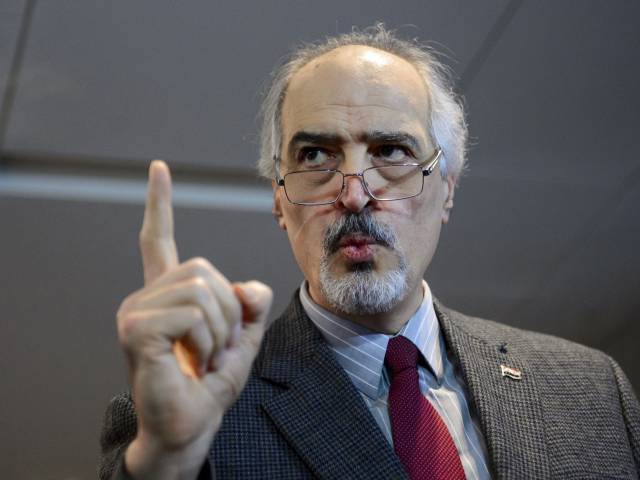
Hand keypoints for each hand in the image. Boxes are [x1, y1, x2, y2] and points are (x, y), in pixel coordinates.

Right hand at [116, 160, 271, 479]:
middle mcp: (145, 295)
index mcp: (168, 294)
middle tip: (216, 348)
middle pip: (205, 269)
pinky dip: (208, 341)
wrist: (190, 426)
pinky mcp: (135, 328)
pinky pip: (194, 313)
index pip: (158, 239)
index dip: (160, 203)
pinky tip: (192, 362)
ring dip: (221, 330)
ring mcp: (136, 309)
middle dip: (229, 311)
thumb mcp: (243, 337)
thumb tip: (246, 285)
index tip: (159, 168)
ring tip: (204, 357)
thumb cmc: (210, 383)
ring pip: (203, 289)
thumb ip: (249, 303)